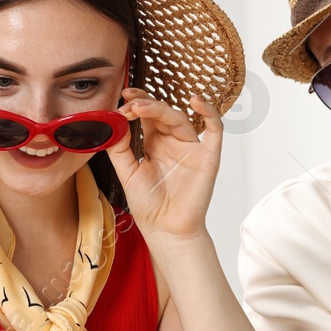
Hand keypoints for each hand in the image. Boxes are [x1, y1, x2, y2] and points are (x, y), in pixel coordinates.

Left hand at [108, 90, 222, 239]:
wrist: (166, 230)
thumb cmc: (149, 206)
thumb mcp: (127, 172)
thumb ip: (119, 148)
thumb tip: (115, 121)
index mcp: (154, 144)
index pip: (146, 116)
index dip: (135, 104)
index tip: (121, 99)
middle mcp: (174, 142)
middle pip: (162, 113)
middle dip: (145, 103)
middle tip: (129, 99)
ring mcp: (191, 148)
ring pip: (180, 118)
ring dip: (161, 108)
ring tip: (142, 106)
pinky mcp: (208, 157)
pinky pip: (215, 130)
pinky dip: (209, 113)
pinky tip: (196, 102)